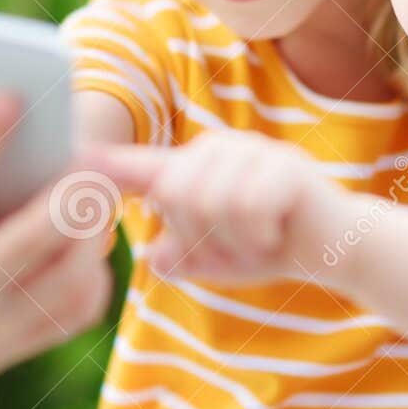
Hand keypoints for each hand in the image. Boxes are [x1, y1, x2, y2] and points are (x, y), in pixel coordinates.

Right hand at [0, 95, 114, 405]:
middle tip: (93, 155)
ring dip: (92, 233)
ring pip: (68, 278)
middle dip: (68, 195)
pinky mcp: (21, 347)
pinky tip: (88, 243)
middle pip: (31, 238)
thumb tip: (0, 139)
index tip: (9, 96)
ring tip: (98, 196)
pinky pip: (77, 308)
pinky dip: (92, 272)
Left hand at [87, 130, 350, 286]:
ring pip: (213, 203)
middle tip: (239, 245)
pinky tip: (279, 233)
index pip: (143, 167)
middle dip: (204, 238)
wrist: (338, 247)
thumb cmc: (270, 247)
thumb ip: (183, 256)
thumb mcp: (217, 259)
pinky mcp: (285, 167)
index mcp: (195, 168)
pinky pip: (249, 209)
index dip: (106, 164)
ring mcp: (255, 152)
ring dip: (236, 240)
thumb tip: (155, 257)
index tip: (69, 157)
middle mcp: (220, 149)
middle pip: (178, 196)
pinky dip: (261, 236)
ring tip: (261, 238)